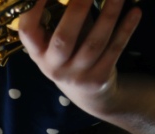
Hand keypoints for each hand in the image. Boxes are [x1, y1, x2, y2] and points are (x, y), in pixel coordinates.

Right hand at [18, 0, 141, 119]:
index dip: (33, 10)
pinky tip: (135, 12)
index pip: (28, 31)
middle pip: (63, 39)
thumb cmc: (70, 56)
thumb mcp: (58, 42)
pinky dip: (126, 29)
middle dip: (76, 11)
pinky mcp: (98, 78)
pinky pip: (114, 50)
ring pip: (94, 43)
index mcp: (38, 53)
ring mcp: (76, 75)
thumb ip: (63, 19)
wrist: (86, 93)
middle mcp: (53, 66)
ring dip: (108, 16)